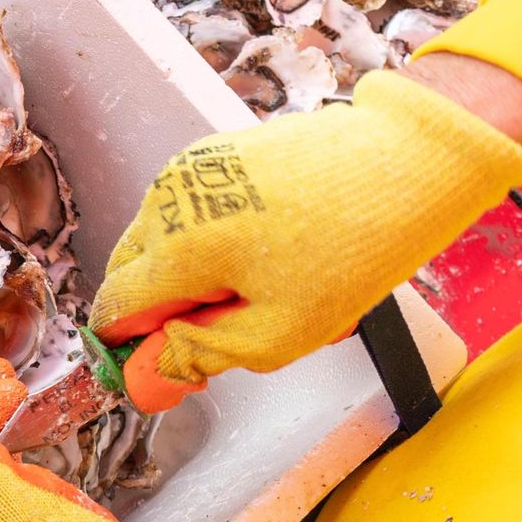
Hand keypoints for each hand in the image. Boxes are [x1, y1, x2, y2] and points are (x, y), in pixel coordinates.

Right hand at [91, 68, 521, 413]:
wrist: (406, 160)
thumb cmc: (352, 249)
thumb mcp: (280, 334)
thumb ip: (204, 355)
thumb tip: (157, 368)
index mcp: (177, 249)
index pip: (114, 308)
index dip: (132, 345)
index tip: (163, 361)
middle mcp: (168, 201)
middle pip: (128, 272)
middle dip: (160, 306)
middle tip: (222, 324)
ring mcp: (189, 170)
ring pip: (156, 241)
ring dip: (184, 271)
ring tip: (254, 279)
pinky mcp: (213, 153)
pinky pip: (184, 211)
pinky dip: (205, 237)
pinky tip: (261, 245)